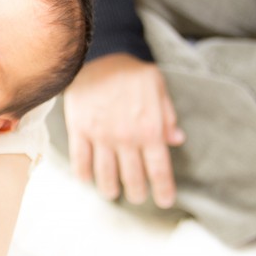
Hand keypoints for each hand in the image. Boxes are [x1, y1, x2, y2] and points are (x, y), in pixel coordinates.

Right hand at [63, 54, 183, 206]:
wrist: (98, 54)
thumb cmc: (130, 71)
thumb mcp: (157, 88)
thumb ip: (167, 116)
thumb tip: (176, 139)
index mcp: (150, 129)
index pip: (159, 170)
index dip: (163, 190)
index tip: (164, 201)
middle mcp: (126, 138)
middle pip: (133, 179)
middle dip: (137, 193)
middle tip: (137, 195)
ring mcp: (101, 137)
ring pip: (105, 177)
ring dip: (110, 190)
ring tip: (112, 192)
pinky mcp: (80, 131)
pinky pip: (81, 162)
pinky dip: (84, 175)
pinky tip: (88, 179)